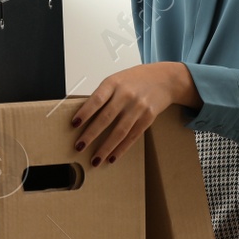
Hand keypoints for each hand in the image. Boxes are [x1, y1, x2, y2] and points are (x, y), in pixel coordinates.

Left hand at [73, 62, 196, 165]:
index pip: (96, 99)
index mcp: (114, 83)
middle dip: (91, 134)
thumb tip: (84, 116)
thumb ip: (103, 95)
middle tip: (79, 146)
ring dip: (105, 147)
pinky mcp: (148, 117)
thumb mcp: (117, 80)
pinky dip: (121, 148)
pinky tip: (112, 156)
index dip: (85, 112)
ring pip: (119, 131)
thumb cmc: (136, 79)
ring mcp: (138, 107)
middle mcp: (126, 95)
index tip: (74, 124)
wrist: (165, 79)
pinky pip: (132, 136)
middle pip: (106, 118)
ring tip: (95, 159)